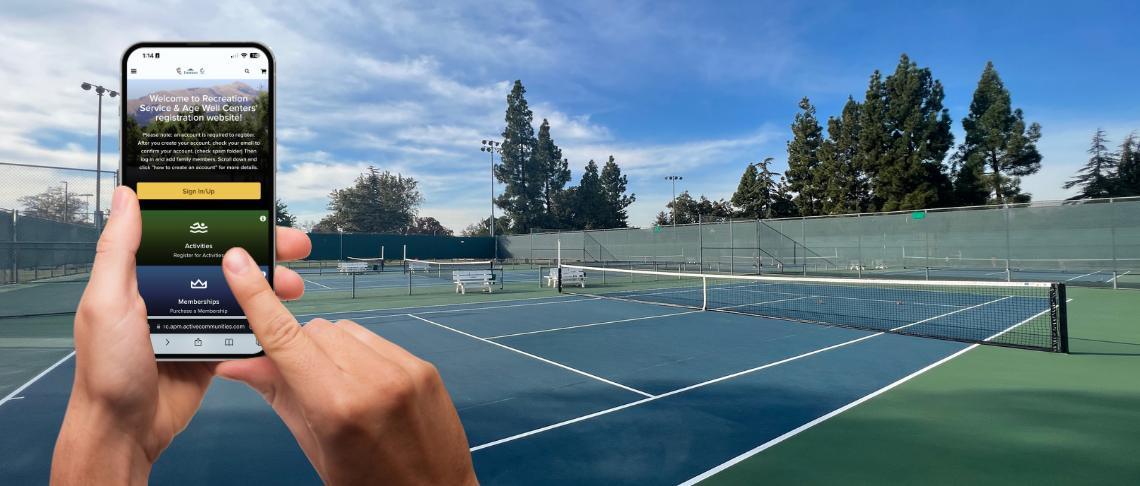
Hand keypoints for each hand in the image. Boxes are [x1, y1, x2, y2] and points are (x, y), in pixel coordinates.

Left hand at [51, 186, 312, 484]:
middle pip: (223, 261)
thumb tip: (127, 197)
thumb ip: (119, 249)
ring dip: (270, 285)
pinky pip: (244, 328)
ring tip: (294, 284)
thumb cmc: (106, 370)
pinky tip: (283, 313)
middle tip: (293, 245)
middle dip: (262, 250)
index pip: (189, 233)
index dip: (224, 219)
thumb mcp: (108, 301)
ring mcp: (192, 321)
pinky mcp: (210, 348)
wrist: (125, 431)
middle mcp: (169, 293)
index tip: (255, 210)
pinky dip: (265, 320)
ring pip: (240, 292)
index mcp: (142, 275)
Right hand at [216, 248, 476, 485]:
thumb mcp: (314, 447)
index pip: (285, 338)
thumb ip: (278, 396)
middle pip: (314, 331)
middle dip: (300, 350)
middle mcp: (374, 381)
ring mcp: (404, 371)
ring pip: (345, 331)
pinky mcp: (423, 368)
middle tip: (303, 384)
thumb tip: (236, 363)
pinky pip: (376, 341)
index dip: (256, 298)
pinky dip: (361, 355)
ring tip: (340, 392)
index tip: (239, 263)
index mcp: (337, 406)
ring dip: (331, 351)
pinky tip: (365, 388)